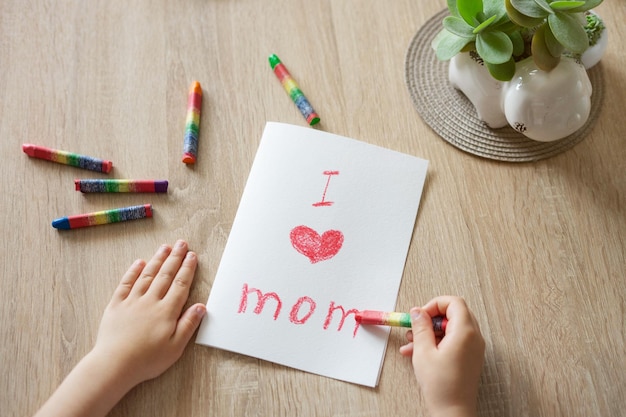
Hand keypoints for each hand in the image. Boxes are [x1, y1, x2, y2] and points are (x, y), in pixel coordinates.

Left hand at [34, 240, 205, 416]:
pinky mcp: (116, 306)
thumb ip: (188, 324)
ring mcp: (132, 302)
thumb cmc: (147, 360)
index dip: (187, 269)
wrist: (114, 365)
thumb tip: (201, 306)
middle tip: (182, 243)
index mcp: (167, 311)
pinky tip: (138, 263)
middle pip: (165, 275)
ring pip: (147, 275)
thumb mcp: (175, 347)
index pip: (180, 285)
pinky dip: (132, 272)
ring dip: (157, 260)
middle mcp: (150, 301)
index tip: (192, 256)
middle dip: (175, 258)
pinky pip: (125, 284)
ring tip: (165, 247)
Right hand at [399, 296, 484, 416]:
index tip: (421, 315)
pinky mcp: (469, 357)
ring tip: (412, 344)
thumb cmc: (442, 386)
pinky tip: (418, 353)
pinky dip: (437, 342)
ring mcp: (473, 348)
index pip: (454, 302)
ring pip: (451, 328)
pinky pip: (453, 341)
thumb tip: (418, 312)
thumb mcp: (423, 352)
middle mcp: (474, 337)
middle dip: (431, 319)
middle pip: (453, 314)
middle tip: (416, 328)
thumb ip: (421, 327)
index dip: (435, 304)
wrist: (453, 412)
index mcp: (465, 332)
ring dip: (431, 332)